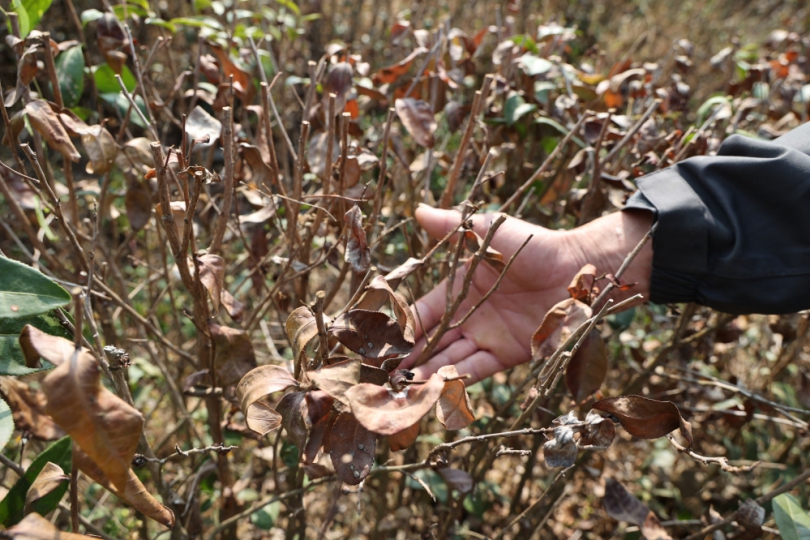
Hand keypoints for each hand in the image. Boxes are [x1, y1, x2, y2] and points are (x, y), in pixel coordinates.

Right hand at [398, 206, 653, 383]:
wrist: (577, 269)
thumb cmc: (532, 245)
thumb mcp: (488, 231)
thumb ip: (452, 226)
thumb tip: (418, 210)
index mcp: (459, 288)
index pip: (423, 313)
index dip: (402, 327)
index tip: (379, 342)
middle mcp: (468, 316)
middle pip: (432, 341)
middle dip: (408, 357)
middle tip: (383, 375)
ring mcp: (486, 337)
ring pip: (449, 359)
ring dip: (426, 373)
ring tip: (403, 387)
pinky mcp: (506, 354)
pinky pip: (476, 369)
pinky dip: (455, 379)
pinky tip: (433, 388)